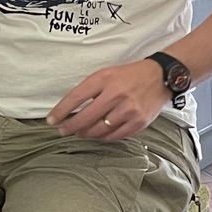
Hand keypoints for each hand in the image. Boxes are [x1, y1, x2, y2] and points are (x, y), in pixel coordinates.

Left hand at [47, 60, 169, 140]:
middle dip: (70, 127)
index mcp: (104, 79)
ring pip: (99, 130)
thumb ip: (90, 89)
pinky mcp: (138, 121)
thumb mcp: (106, 74)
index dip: (61, 111)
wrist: (160, 77)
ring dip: (86, 133)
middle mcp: (115, 94)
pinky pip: (115, 135)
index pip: (76, 97)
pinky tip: (100, 133)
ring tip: (81, 132)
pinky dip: (104, 136)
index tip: (51, 120)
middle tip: (63, 131)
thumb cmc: (129, 75)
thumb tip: (70, 109)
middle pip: (85, 118)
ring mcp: (128, 109)